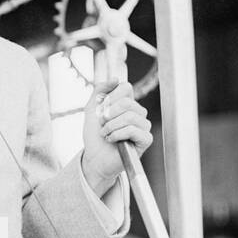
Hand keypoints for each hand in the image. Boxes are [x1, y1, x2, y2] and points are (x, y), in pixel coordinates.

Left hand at [80, 79, 151, 194]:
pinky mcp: (146, 140)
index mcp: (127, 104)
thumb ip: (100, 90)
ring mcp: (143, 126)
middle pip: (127, 102)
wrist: (94, 158)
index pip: (125, 88)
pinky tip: (111, 140)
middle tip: (101, 124)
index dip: (110, 98)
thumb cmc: (95, 136)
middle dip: (108, 114)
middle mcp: (138, 113)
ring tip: (104, 134)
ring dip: (111, 126)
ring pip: (130, 116)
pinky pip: (133, 130)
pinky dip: (117, 134)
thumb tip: (116, 79)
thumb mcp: (92, 109)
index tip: (101, 110)